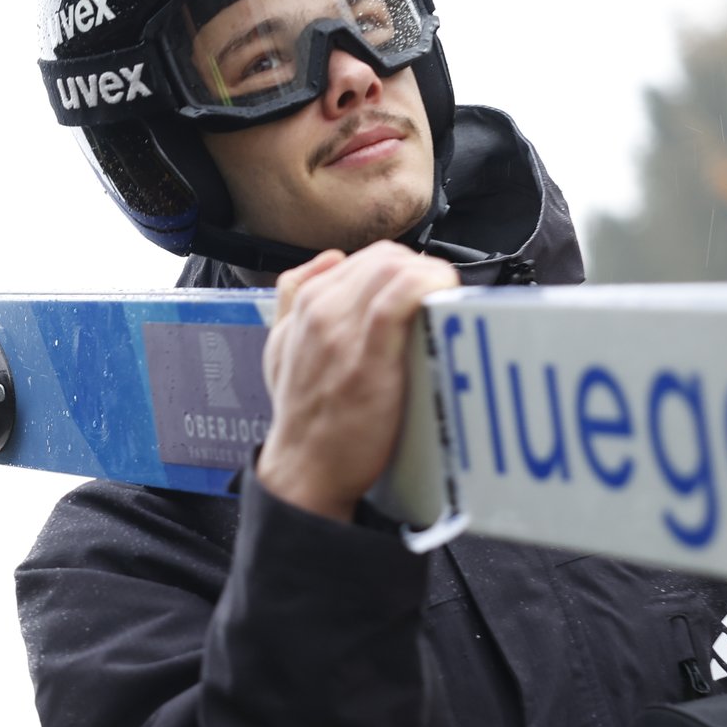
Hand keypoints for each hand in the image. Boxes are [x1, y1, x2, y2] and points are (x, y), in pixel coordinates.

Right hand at [255, 241, 459, 520]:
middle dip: (422, 269)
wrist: (305, 469)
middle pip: (385, 257)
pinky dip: (428, 286)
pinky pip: (401, 297)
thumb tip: (328, 259)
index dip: (404, 267)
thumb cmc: (304, 416)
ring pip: (394, 268)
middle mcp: (321, 310)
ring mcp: (342, 332)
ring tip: (446, 302)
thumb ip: (294, 297)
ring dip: (431, 275)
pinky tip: (443, 299)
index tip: (422, 290)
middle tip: (441, 298)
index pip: (367, 257)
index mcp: (306, 304)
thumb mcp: (280, 347)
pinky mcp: (369, 357)